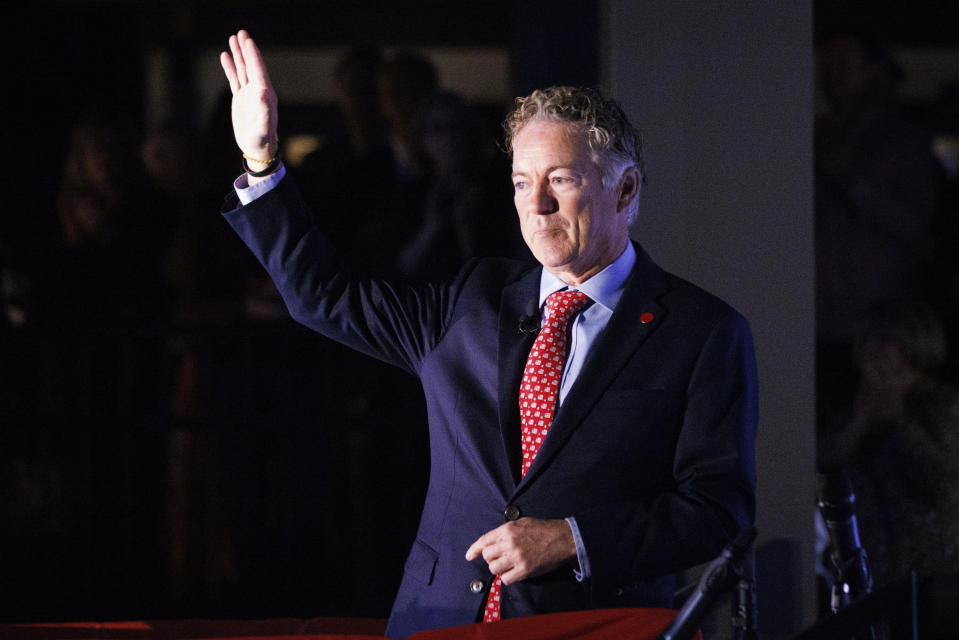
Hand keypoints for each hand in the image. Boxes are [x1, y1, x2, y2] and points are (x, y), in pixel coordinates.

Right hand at [220, 30, 277, 161]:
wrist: (257, 149)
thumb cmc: (261, 140)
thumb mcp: (263, 128)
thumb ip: (264, 112)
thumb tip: (262, 93)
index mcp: (265, 95)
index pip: (258, 71)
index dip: (253, 56)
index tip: (249, 41)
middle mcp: (259, 92)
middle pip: (251, 66)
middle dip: (246, 49)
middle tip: (242, 33)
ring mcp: (249, 94)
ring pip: (243, 70)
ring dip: (238, 54)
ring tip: (233, 38)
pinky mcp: (241, 99)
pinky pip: (235, 79)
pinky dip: (230, 67)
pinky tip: (225, 56)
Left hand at [465, 517, 575, 584]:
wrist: (563, 538)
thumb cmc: (543, 529)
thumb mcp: (522, 522)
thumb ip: (506, 531)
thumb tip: (493, 541)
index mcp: (507, 530)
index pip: (484, 540)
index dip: (474, 550)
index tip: (469, 556)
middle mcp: (509, 543)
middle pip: (487, 556)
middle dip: (491, 559)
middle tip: (500, 558)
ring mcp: (517, 557)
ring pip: (494, 569)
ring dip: (498, 569)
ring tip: (507, 566)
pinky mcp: (525, 570)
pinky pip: (506, 579)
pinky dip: (507, 578)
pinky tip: (513, 573)